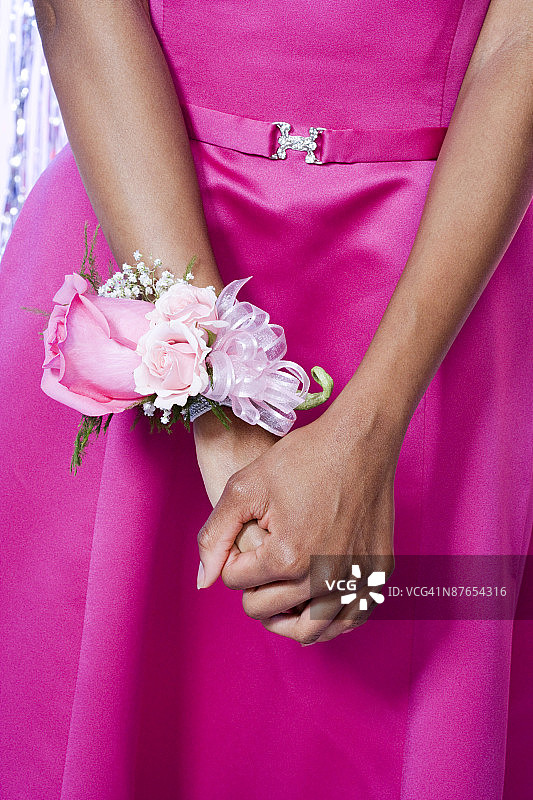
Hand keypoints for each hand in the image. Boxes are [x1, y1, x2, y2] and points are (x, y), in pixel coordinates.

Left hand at [196, 402, 403, 642]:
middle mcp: (324, 578)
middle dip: (254, 586)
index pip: (236, 583)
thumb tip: (203, 581)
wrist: (360, 441)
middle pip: (266, 609)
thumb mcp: (244, 487)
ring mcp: (355, 580)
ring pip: (309, 631)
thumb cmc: (303, 458)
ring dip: (285, 617)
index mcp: (287, 558)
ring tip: (279, 592)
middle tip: (262, 557)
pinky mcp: (378, 575)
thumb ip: (215, 536)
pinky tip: (315, 604)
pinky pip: (350, 620)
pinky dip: (329, 621)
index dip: (234, 559)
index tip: (248, 536)